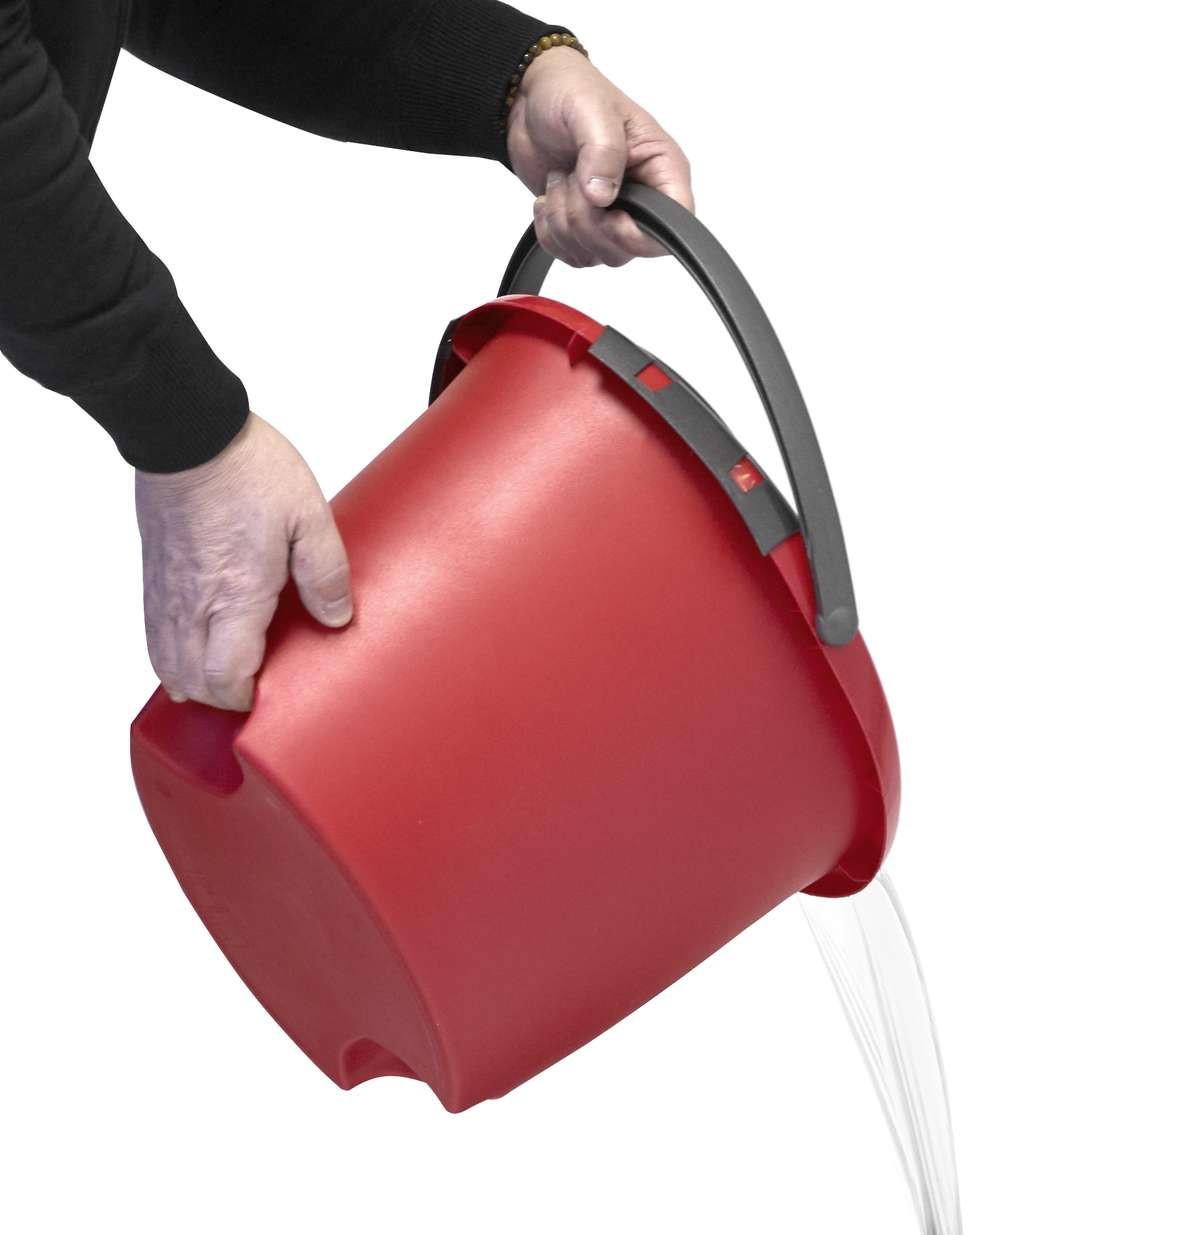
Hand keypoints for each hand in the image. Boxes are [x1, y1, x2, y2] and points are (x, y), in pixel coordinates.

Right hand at [135, 412, 352, 710]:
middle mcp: (194, 602)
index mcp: (236, 595)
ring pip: (166, 663)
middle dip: (223, 697)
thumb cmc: (249, 470)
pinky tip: (192, 652)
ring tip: (225, 678)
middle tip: (255, 689)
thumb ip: (325, 573)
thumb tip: (336, 618)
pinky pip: (153, 634)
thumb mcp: (309, 518)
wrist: (189, 435)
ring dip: (194, 681)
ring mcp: (168, 590)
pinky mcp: (153, 574)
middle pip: (194, 681)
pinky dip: (170, 656)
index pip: (226, 677)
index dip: (245, 699)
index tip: (270, 695)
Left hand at [505, 45, 693, 266]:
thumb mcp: (590, 108)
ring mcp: (612, 216)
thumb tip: (603, 195)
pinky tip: (548, 199)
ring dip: (564, 224)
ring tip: (559, 180)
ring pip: (597, 254)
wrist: (529, 98)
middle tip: (571, 180)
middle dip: (588, 222)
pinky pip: (572, 254)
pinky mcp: (585, 226)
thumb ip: (603, 151)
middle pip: (627, 247)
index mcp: (661, 167)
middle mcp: (642, 198)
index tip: (609, 214)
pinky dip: (551, 233)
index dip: (641, 232)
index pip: (676, 223)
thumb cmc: (569, 90)